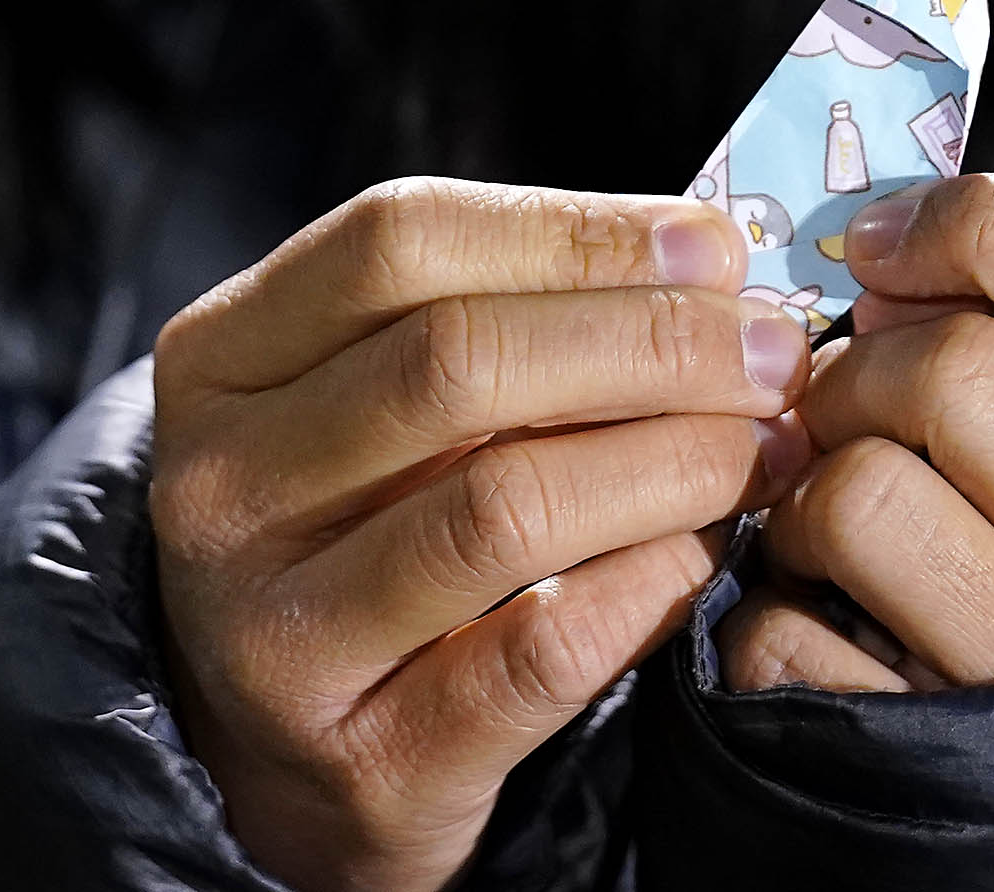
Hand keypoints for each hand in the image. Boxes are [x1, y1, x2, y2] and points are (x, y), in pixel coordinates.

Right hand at [150, 179, 811, 891]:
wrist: (303, 759)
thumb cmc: (382, 523)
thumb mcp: (398, 397)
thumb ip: (521, 313)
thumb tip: (713, 254)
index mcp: (222, 357)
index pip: (401, 240)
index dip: (577, 231)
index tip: (714, 246)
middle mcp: (220, 489)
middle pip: (458, 363)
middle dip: (652, 341)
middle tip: (773, 353)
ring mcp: (273, 636)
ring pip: (505, 505)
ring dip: (672, 460)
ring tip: (763, 446)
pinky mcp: (362, 762)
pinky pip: (541, 654)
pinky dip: (650, 587)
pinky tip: (707, 551)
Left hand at [716, 174, 993, 692]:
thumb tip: (869, 244)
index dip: (993, 224)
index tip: (887, 246)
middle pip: (958, 374)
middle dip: (855, 369)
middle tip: (843, 406)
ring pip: (857, 497)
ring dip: (799, 492)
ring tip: (827, 518)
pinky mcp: (925, 757)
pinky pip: (783, 629)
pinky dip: (762, 609)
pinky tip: (813, 614)